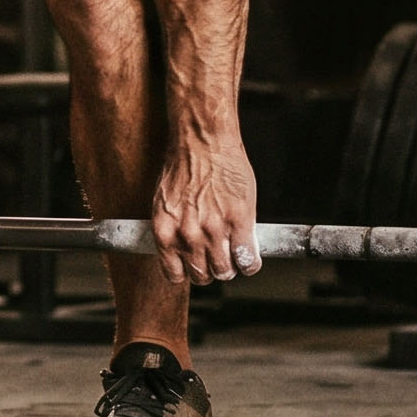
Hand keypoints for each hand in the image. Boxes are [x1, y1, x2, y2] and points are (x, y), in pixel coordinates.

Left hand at [151, 138, 259, 285]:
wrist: (203, 141)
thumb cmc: (183, 165)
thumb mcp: (166, 202)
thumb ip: (174, 228)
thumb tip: (182, 247)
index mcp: (165, 232)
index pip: (176, 274)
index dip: (189, 272)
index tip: (196, 266)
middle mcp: (188, 236)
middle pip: (203, 276)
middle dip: (211, 270)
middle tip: (218, 257)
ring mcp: (214, 231)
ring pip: (226, 270)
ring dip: (232, 266)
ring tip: (234, 253)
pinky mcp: (239, 222)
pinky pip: (248, 259)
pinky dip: (251, 262)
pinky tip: (250, 255)